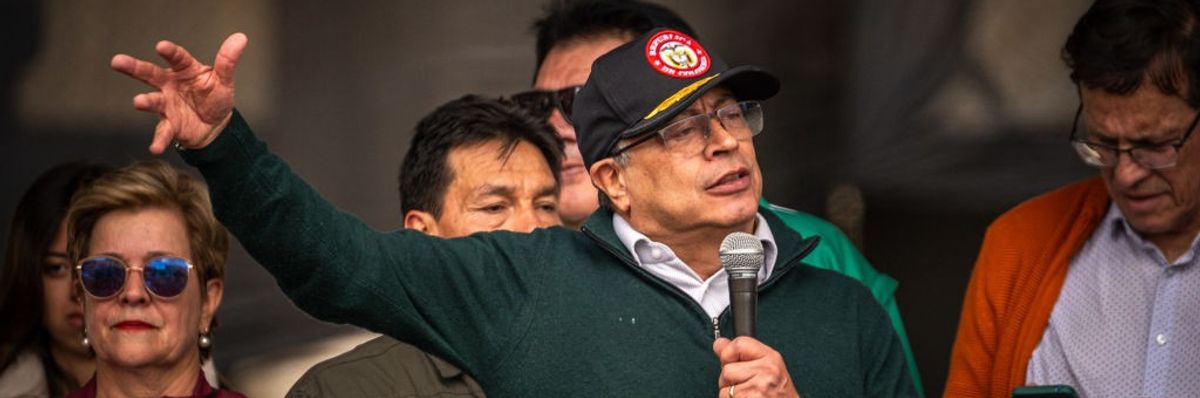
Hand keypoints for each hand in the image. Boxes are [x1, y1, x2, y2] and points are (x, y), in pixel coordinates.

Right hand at [110, 33, 247, 153]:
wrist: (215, 125)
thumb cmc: (214, 97)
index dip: (169, 52)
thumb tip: (240, 38)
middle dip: (134, 67)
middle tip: (117, 61)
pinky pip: (163, 132)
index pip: (177, 58)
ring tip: (138, 102)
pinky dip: (159, 140)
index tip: (161, 46)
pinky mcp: (169, 124)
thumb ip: (227, 61)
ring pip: (152, 101)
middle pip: (150, 73)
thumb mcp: (224, 80)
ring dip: (145, 101)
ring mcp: (167, 105)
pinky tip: (155, 147)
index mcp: (184, 70)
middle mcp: (170, 85)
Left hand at [713, 337, 799, 397]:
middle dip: (730, 380)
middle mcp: (766, 371)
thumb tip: (719, 343)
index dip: (728, 354)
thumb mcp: (767, 368)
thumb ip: (742, 354)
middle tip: (747, 386)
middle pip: (727, 369)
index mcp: (771, 358)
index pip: (739, 344)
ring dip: (730, 394)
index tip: (731, 362)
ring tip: (748, 396)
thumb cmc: (778, 394)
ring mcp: (758, 387)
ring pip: (724, 387)